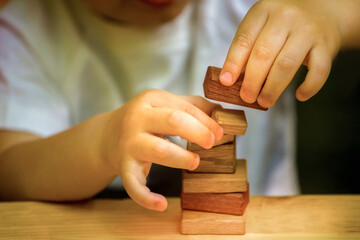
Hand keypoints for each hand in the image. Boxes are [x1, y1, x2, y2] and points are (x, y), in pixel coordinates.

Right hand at [103, 89, 222, 210]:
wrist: (107, 136)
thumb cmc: (145, 120)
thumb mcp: (164, 105)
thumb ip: (192, 105)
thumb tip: (221, 111)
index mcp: (151, 100)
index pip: (184, 108)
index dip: (206, 121)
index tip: (220, 132)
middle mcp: (137, 119)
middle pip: (173, 121)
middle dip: (197, 132)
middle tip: (211, 143)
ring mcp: (129, 144)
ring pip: (158, 150)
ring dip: (181, 158)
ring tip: (194, 162)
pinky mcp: (123, 167)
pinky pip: (133, 184)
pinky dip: (147, 197)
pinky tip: (161, 204)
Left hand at [220, 0, 341, 107]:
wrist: (323, 11)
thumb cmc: (283, 26)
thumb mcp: (262, 27)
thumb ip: (248, 49)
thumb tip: (231, 80)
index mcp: (264, 10)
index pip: (244, 40)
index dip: (233, 63)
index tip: (226, 82)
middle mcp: (286, 17)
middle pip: (263, 54)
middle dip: (252, 81)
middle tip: (246, 97)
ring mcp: (308, 30)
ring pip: (286, 64)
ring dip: (272, 88)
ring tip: (264, 101)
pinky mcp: (326, 45)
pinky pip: (319, 70)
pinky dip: (309, 87)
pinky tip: (300, 96)